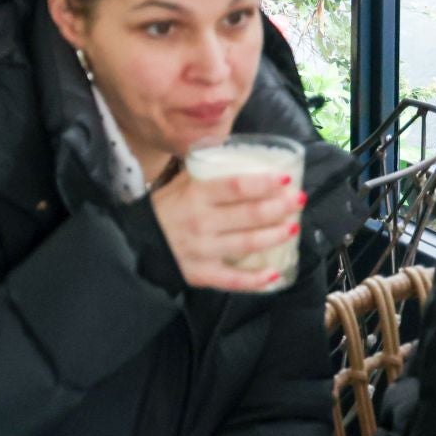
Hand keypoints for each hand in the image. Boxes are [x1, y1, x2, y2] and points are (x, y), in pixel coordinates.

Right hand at [148, 169, 304, 291]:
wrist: (136, 241)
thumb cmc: (164, 209)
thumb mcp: (179, 184)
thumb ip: (205, 172)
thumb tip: (238, 156)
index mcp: (195, 196)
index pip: (235, 187)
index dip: (263, 183)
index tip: (285, 180)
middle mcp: (201, 222)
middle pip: (249, 215)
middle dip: (279, 207)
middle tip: (298, 200)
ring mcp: (202, 250)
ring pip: (247, 244)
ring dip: (275, 236)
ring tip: (293, 228)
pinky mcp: (201, 273)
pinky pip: (232, 279)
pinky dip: (255, 279)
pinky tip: (274, 274)